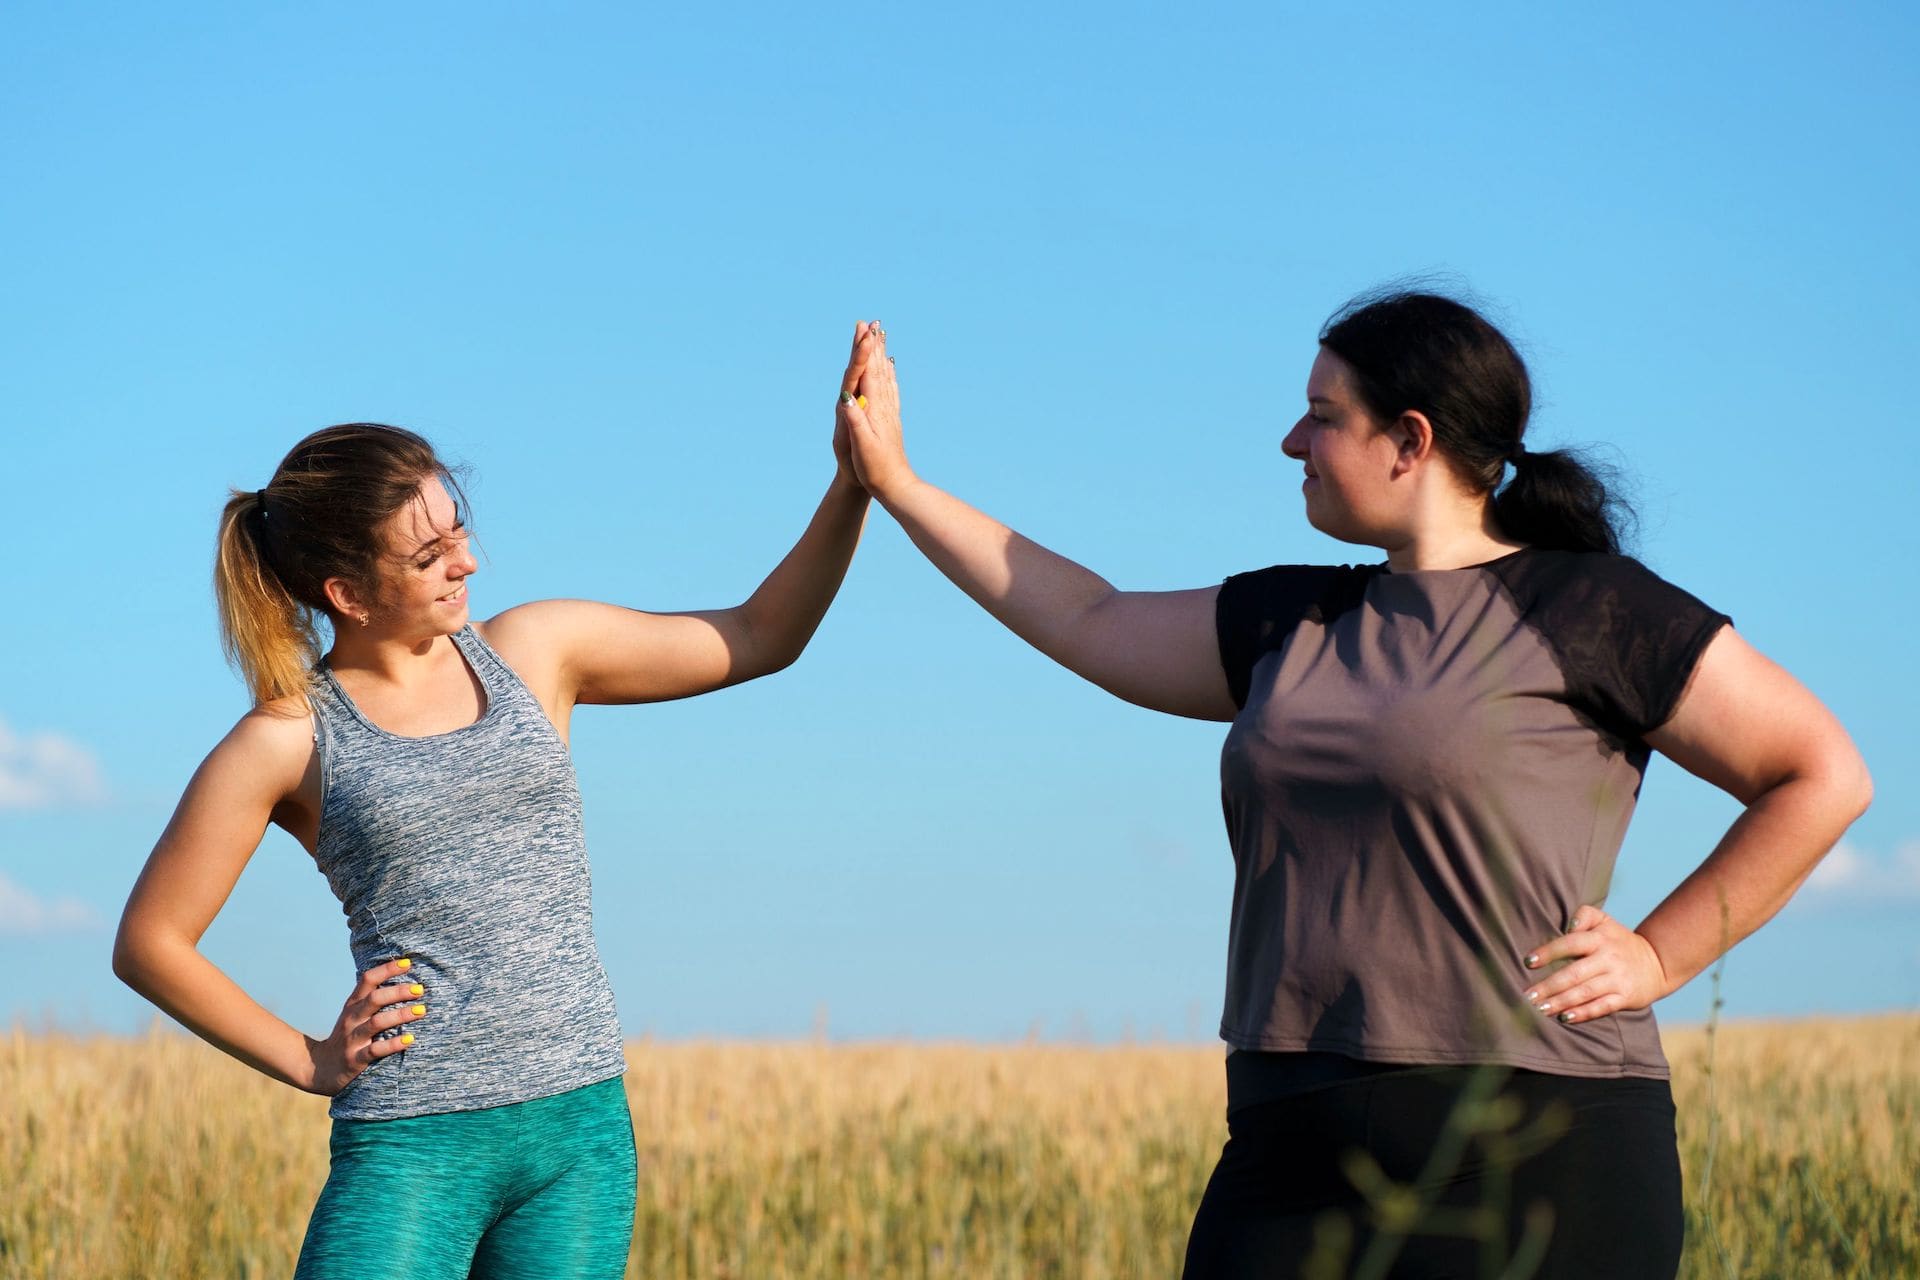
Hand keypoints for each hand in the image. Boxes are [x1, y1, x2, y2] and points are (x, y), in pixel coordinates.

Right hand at [305, 957, 426, 1094]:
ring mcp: (353, 1038)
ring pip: (377, 1022)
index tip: (408, 963)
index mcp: (353, 1004)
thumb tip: (406, 981)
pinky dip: (393, 1044)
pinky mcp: (356, 1058)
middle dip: (398, 991)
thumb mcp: (356, 1014)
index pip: (368, 980)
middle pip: (375, 999)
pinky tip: (409, 1039)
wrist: (321, 1068)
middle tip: (420, 989)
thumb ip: (373, 999)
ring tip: (421, 1011)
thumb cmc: (348, 1036)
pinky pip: (375, 1050)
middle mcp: (352, 1018)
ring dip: (401, 1015)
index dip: (387, 969)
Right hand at [841, 320, 912, 500]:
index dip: (866, 351)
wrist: (896, 487)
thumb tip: (844, 397)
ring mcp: (890, 413)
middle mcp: (884, 407)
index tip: (865, 329)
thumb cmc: (875, 469)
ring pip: (885, 377)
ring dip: (881, 356)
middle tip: (872, 323)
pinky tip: (890, 369)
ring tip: (881, 338)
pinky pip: (889, 390)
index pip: (869, 373)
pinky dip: (888, 375)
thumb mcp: (861, 445)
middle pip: (878, 370)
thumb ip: (854, 420)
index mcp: (874, 410)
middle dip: (874, 346)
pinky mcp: (891, 420)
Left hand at [1521, 905, 1672, 1025]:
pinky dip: (1583, 1013)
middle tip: (1527, 996)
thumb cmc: (1618, 941)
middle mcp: (1608, 959)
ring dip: (1560, 1002)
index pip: (1570, 943)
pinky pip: (1602, 1006)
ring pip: (1585, 992)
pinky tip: (1565, 1018)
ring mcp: (1617, 979)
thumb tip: (1568, 926)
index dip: (1549, 952)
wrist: (1657, 962)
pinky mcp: (1625, 997)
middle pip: (1574, 973)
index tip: (1528, 962)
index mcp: (1600, 938)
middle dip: (1549, 986)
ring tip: (1539, 1008)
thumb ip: (1584, 915)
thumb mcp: (1605, 921)